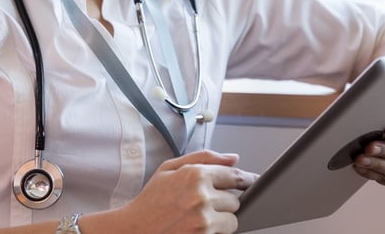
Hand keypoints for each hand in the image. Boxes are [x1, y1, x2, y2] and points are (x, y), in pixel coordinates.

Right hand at [109, 150, 257, 232]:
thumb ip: (204, 158)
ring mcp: (203, 220)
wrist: (133, 230)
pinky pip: (224, 233)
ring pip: (233, 218)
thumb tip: (234, 158)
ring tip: (199, 216)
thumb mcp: (170, 168)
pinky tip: (197, 227)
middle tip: (204, 203)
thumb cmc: (151, 200)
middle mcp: (201, 196)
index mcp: (195, 174)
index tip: (250, 181)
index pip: (235, 175)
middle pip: (235, 199)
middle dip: (224, 201)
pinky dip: (215, 231)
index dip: (245, 179)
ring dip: (222, 218)